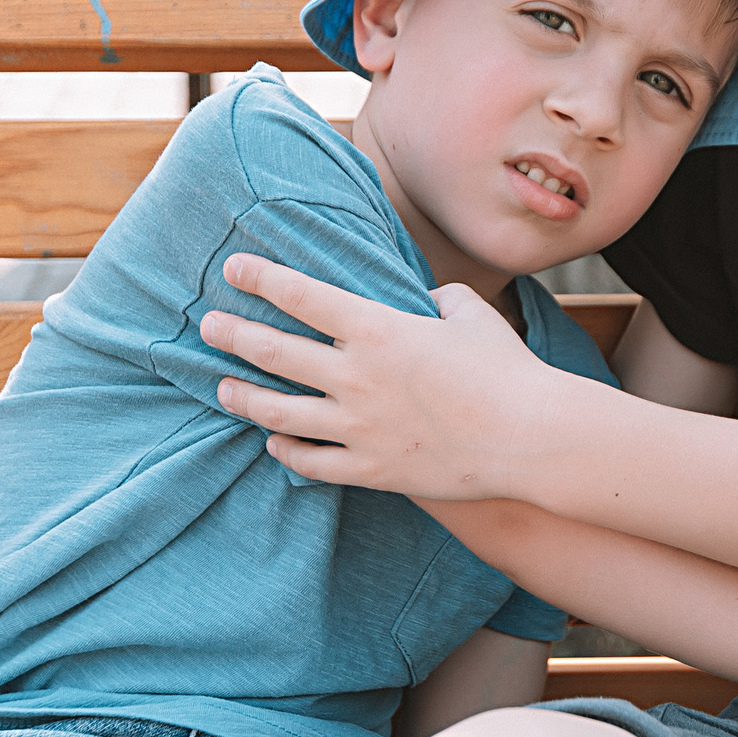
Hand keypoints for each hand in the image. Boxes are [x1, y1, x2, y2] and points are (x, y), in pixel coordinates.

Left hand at [199, 253, 578, 500]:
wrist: (529, 438)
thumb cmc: (506, 369)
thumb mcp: (471, 315)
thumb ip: (438, 299)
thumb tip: (426, 299)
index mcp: (378, 329)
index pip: (301, 295)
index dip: (261, 277)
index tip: (233, 267)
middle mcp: (356, 376)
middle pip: (274, 351)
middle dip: (233, 335)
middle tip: (209, 326)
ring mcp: (358, 427)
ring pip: (278, 412)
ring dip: (244, 397)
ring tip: (223, 387)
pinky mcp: (370, 469)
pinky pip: (311, 461)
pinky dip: (287, 451)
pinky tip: (274, 443)